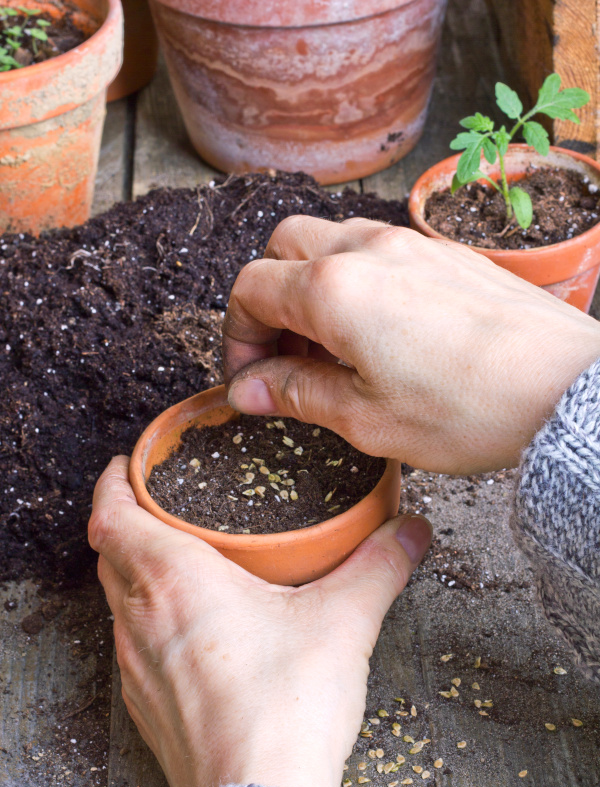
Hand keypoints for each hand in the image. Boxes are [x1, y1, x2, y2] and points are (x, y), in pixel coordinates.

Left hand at [89, 456, 431, 786]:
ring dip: (135, 573)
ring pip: (118, 600)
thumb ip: (379, 565)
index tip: (129, 466)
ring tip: (177, 563)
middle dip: (127, 522)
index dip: (115, 482)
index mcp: (173, 578)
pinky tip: (188, 634)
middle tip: (161, 506)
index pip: (112, 513)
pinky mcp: (145, 707)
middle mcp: (140, 617)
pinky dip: (146, 621)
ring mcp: (135, 667)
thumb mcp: (345, 620)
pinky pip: (130, 645)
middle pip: (109, 552)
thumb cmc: (285, 706)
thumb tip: (410, 531)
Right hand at [223, 216, 599, 473]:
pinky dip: (358, 281)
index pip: (251, 288)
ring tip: (334, 349)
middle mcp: (367, 249)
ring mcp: (412, 244)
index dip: (237, 336)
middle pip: (283, 246)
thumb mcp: (366, 419)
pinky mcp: (448, 253)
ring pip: (332, 240)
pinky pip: (381, 249)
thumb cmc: (468, 411)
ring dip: (312, 286)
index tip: (251, 378)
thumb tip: (247, 391)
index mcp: (334, 290)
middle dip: (268, 298)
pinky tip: (382, 333)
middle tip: (286, 357)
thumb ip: (296, 394)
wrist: (565, 389)